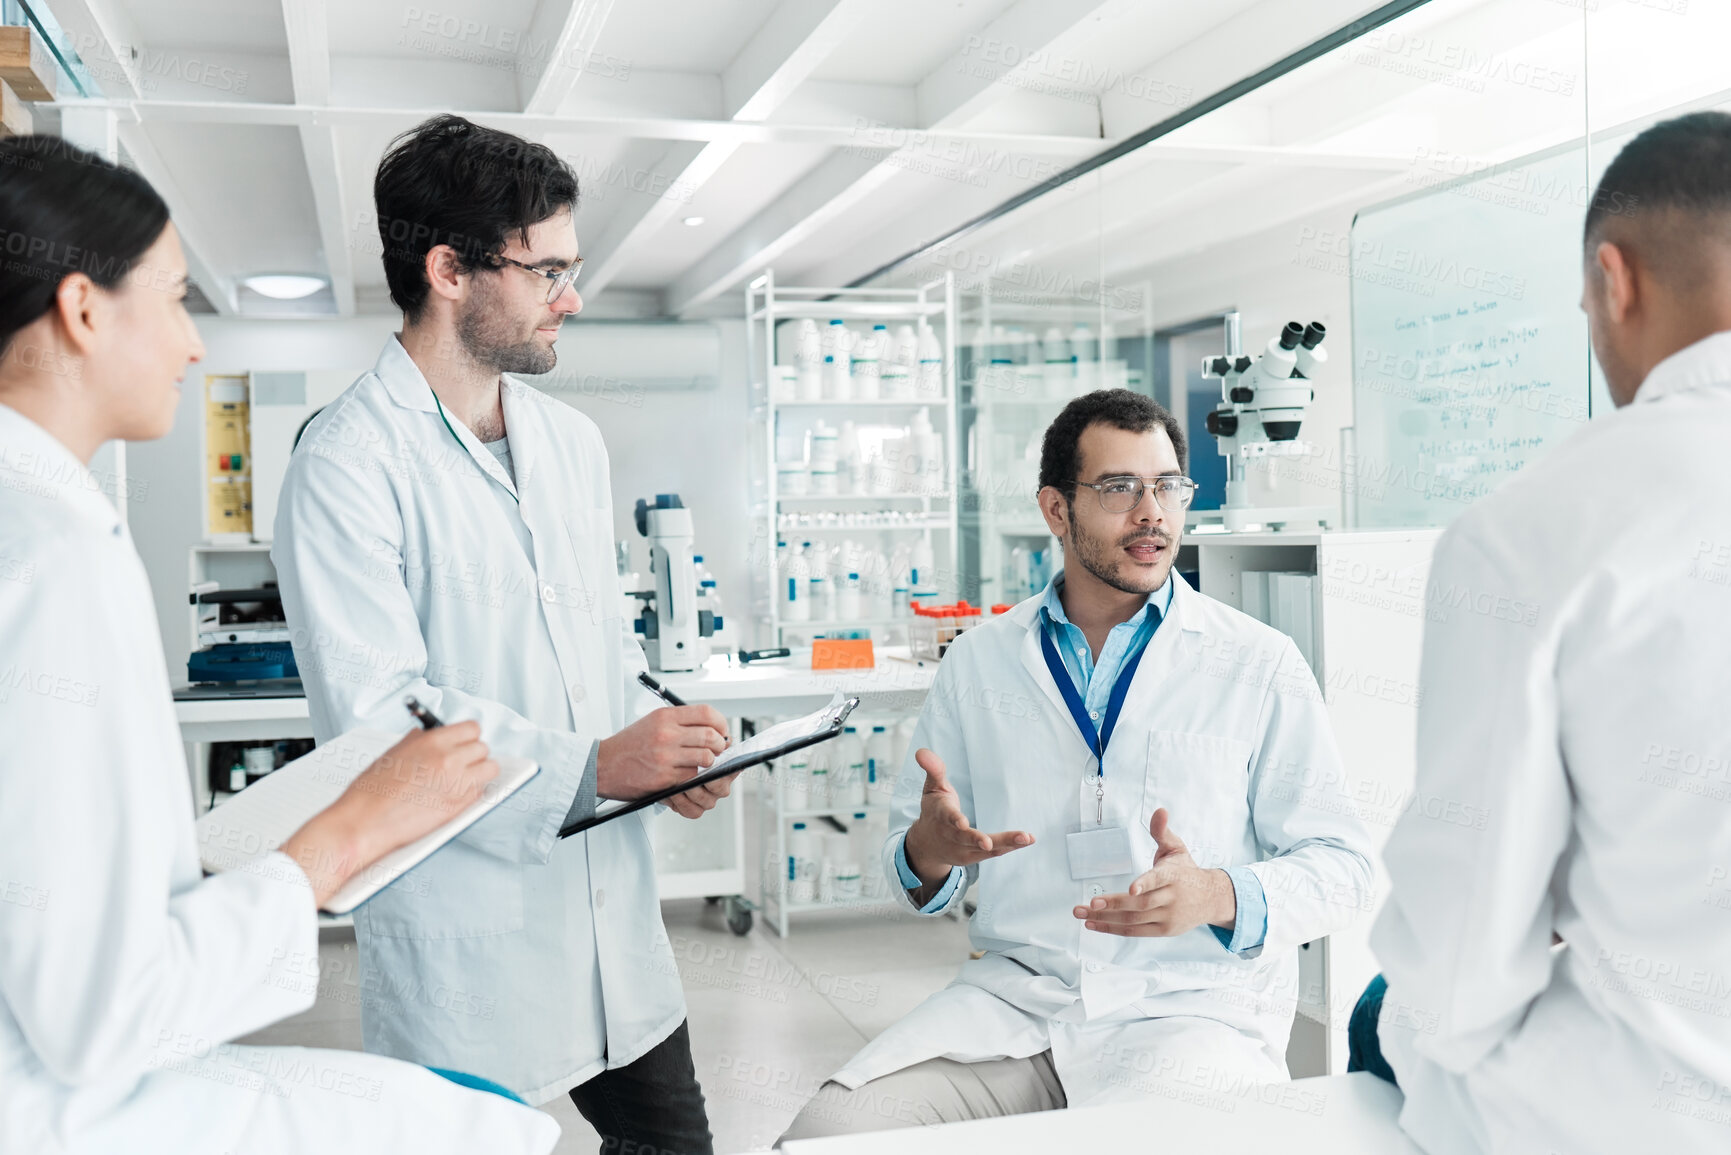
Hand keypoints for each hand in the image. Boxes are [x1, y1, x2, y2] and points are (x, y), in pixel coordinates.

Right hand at [282, 722, 498, 907]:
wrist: (363, 822)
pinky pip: (480, 793)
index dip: (467, 735)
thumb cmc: (371, 791)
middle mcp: (449, 760)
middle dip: (473, 754)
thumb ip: (418, 741)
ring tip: (463, 777)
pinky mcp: (458, 807)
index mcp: (432, 742)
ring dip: (479, 772)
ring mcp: (457, 784)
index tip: (464, 741)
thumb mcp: (393, 753)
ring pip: (490, 769)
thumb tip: (429, 735)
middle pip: (483, 748)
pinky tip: (454, 794)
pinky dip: (472, 792)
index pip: (472, 728)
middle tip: (462, 761)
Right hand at [597, 704, 731, 818]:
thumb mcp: (652, 722)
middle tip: (718, 750)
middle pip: (710, 736)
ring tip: (703, 764)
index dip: (721, 723)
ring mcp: (665, 756)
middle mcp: (666, 733)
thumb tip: (711, 729)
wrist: (602, 765)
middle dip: (720, 745)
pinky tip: (687, 775)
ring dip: (709, 763)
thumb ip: (680, 722)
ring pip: (705, 758)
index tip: (722, 731)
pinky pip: (692, 776)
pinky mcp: (664, 777)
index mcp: (665, 716)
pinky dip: (694, 777)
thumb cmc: (628, 745)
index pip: (706, 713)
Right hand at [901, 748, 1033, 887]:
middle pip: (966, 838)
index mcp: (941, 815)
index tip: (962, 822)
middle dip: (978, 840)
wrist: (927, 843)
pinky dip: (1010, 846)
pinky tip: (1027, 840)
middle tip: (989, 843)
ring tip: (1026, 838)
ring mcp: (963, 849)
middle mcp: (951, 835)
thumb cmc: (934, 810)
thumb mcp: (932, 787)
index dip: (954, 819)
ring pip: (984, 848)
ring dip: (1006, 843)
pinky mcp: (975, 856)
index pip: (947, 817)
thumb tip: (922, 751)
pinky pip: (994, 852)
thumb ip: (933, 769)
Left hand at [1073, 808, 1236, 937]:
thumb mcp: (1176, 848)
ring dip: (1105, 918)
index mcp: (1174, 876)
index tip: (1131, 888)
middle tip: (1090, 902)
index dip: (1145, 883)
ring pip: (1134, 920)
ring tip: (1082, 914)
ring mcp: (1168, 917)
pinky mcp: (1163, 930)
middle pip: (1140, 904)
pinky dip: (1112, 929)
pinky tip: (1093, 924)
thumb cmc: (1186, 870)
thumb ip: (1162, 832)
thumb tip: (1160, 811)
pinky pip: (1134, 931)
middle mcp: (1172, 898)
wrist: (1211, 899)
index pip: (1159, 879)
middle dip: (1113, 904)